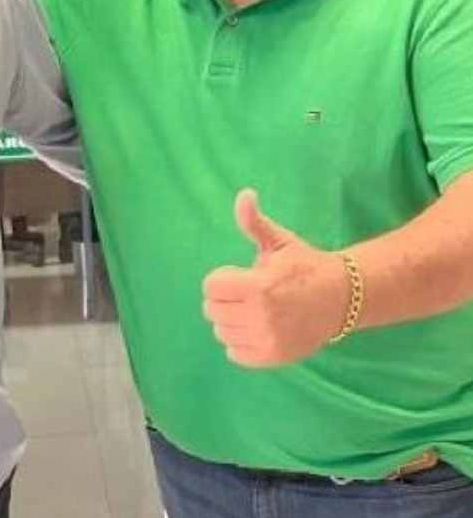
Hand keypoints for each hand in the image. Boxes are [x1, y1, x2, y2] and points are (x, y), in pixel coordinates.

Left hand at [202, 189, 347, 367]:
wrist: (340, 299)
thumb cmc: (303, 266)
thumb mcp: (279, 241)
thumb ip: (254, 222)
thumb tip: (244, 194)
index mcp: (258, 287)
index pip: (210, 287)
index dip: (222, 277)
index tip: (241, 274)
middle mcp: (260, 317)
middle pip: (211, 310)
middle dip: (224, 297)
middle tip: (246, 292)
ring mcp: (266, 340)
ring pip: (221, 331)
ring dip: (231, 319)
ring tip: (252, 309)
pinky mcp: (272, 357)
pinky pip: (234, 352)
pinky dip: (239, 340)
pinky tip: (257, 326)